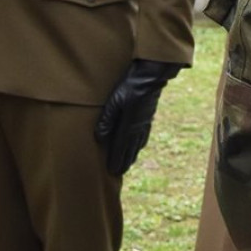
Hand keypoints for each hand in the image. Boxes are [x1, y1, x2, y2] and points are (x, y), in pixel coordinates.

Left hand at [94, 59, 181, 174]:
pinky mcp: (148, 117)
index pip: (120, 149)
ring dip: (132, 155)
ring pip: (138, 145)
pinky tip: (139, 145)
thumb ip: (106, 120)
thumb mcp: (114, 102)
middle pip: (130, 151)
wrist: (150, 77)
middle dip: (124, 163)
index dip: (116, 161)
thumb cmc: (130, 87)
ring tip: (128, 163)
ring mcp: (144, 124)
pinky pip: (144, 136)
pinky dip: (140, 145)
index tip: (112, 172)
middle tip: (118, 173)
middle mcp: (138, 129)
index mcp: (129, 127)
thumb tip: (99, 138)